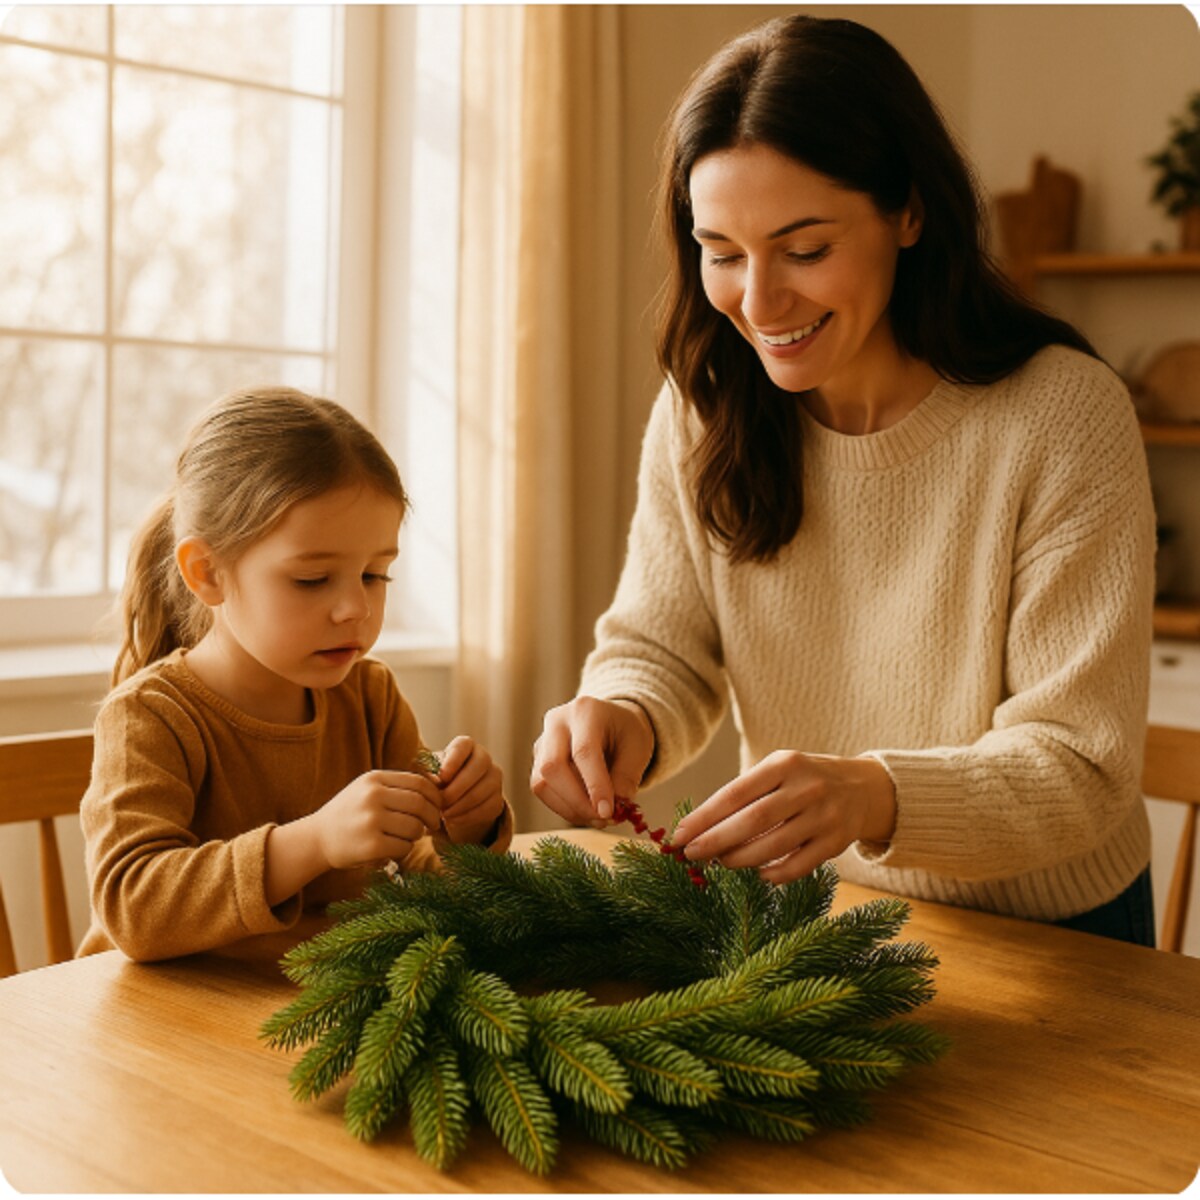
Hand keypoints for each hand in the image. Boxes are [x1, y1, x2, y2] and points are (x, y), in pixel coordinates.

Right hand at [311, 769, 443, 868]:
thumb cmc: (350, 814)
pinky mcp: (371, 845)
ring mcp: (371, 820)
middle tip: (433, 825)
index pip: (419, 783)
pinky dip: (405, 849)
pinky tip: (395, 848)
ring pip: (415, 827)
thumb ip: (397, 786)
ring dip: (417, 835)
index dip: (435, 796)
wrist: (317, 838)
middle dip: (433, 817)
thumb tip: (438, 787)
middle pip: (420, 804)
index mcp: (374, 779)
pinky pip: (404, 847)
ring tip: (407, 837)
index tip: (437, 806)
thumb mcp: (368, 789)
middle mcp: (372, 796)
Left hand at [428, 736, 505, 844]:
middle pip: (478, 766)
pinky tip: (453, 820)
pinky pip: (485, 809)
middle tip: (441, 801)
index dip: (454, 761)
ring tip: (444, 813)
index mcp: (466, 746)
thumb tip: (433, 781)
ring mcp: (494, 779)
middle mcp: (484, 758)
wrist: (453, 797)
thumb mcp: (430, 773)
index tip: (442, 778)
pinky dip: (467, 816)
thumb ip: (429, 774)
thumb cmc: (438, 779)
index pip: (463, 746)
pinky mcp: (497, 800)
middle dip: (458, 787)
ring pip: (482, 790)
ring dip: (461, 805)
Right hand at [530, 696, 654, 824]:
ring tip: (598, 818)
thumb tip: (609, 810)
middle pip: (552, 767)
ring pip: (541, 783)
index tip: (608, 812)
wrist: (610, 721)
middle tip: (603, 819)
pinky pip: (542, 790)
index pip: (584, 751)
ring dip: (570, 808)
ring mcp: (542, 741)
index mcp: (586, 711)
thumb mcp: (638, 748)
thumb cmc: (625, 732)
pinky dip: (564, 807)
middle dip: (577, 801)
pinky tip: (585, 811)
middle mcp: (557, 722)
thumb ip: (626, 777)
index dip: (594, 785)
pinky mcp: (537, 760)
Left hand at [671, 751, 895, 883]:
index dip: (703, 817)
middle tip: (691, 855)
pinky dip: (773, 875)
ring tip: (721, 862)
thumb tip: (698, 827)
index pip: (734, 793)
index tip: (679, 836)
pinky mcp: (836, 842)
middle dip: (716, 841)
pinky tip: (758, 873)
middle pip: (752, 821)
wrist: (862, 788)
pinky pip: (798, 866)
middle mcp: (806, 788)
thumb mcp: (777, 771)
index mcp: (784, 764)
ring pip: (773, 847)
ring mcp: (824, 816)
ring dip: (740, 859)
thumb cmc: (803, 781)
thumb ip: (745, 794)